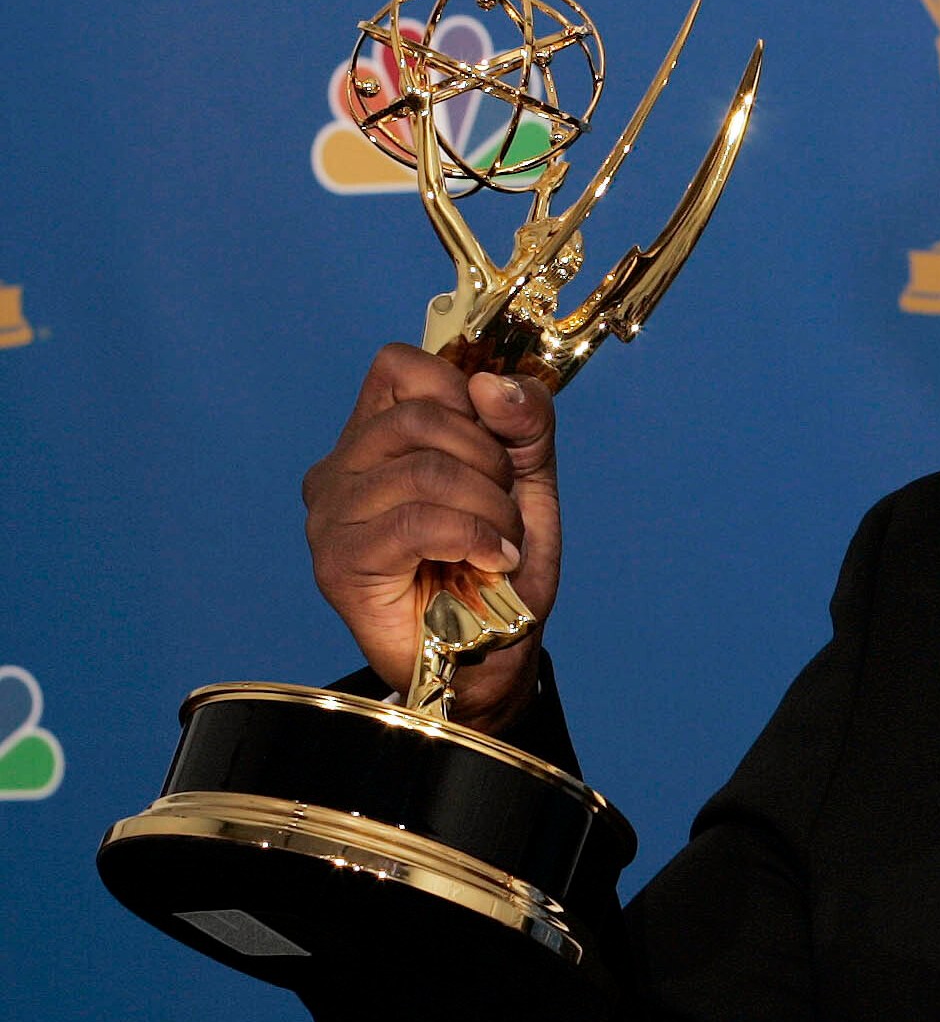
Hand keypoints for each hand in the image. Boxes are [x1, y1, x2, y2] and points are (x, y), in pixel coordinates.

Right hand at [303, 344, 560, 733]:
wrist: (491, 655)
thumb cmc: (498, 567)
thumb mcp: (527, 479)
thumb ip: (524, 423)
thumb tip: (492, 385)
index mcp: (374, 436)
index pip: (401, 366)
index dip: (463, 395)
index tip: (496, 447)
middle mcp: (340, 469)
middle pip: (420, 418)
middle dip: (490, 462)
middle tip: (504, 508)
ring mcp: (331, 516)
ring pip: (423, 470)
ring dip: (489, 508)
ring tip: (501, 543)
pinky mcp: (338, 563)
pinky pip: (415, 523)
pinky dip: (473, 538)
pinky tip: (490, 561)